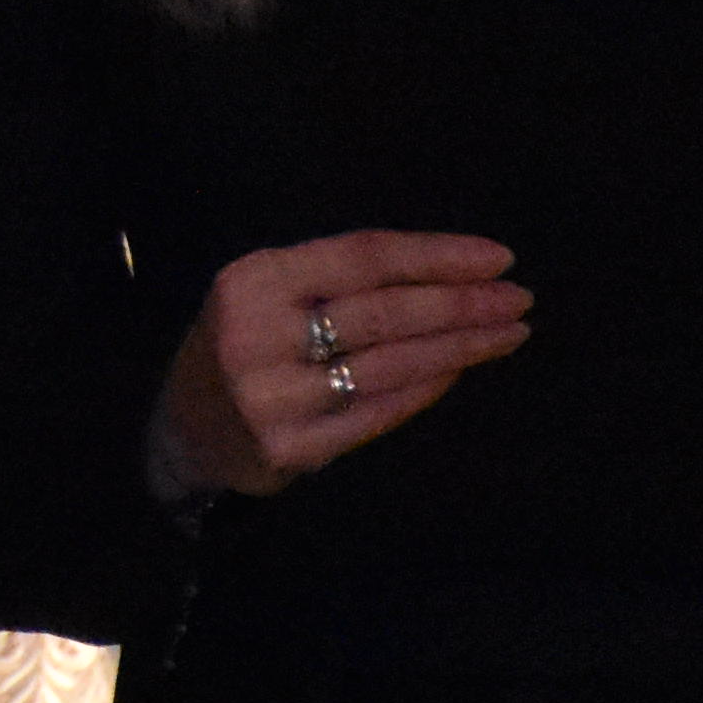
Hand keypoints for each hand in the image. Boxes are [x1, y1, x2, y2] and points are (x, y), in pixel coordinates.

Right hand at [150, 232, 531, 500]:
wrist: (182, 432)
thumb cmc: (244, 346)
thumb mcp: (267, 295)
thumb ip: (337, 282)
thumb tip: (449, 274)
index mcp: (254, 279)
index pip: (363, 257)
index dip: (436, 256)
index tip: (498, 258)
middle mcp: (258, 334)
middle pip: (383, 311)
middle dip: (462, 304)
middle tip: (519, 299)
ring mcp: (273, 396)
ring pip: (389, 364)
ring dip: (460, 348)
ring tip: (508, 334)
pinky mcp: (290, 447)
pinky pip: (376, 413)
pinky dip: (425, 390)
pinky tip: (460, 372)